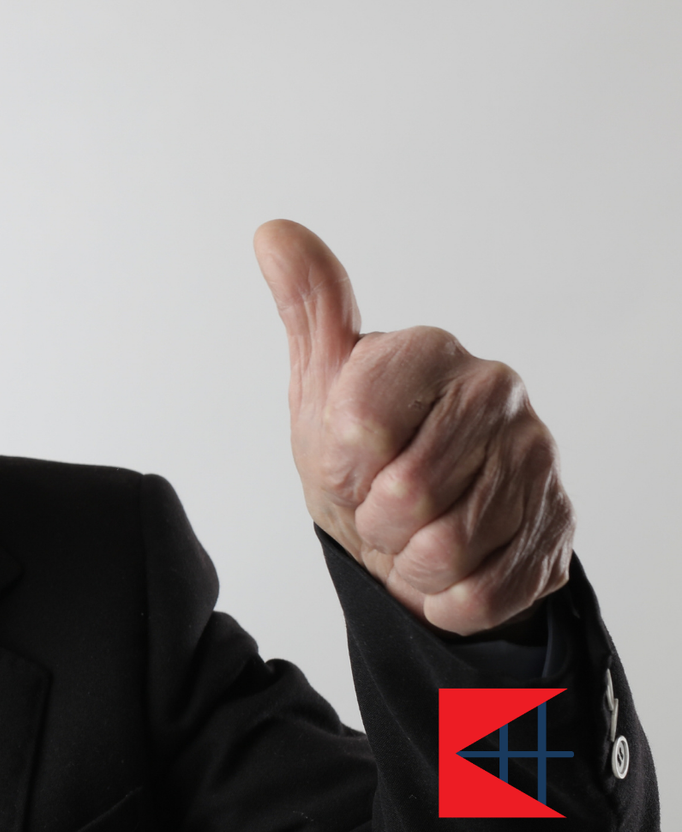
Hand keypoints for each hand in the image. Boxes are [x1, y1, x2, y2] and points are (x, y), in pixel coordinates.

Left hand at [254, 220, 571, 635]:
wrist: (416, 525)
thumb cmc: (363, 449)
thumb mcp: (322, 383)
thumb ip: (308, 310)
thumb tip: (272, 233)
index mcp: (431, 350)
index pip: (360, 423)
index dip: (338, 464)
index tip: (344, 462)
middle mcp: (496, 392)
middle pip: (407, 492)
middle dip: (374, 520)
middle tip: (377, 509)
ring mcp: (538, 458)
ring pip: (448, 547)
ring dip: (409, 561)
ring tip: (411, 536)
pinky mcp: (559, 526)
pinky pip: (484, 590)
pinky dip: (447, 598)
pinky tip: (446, 570)